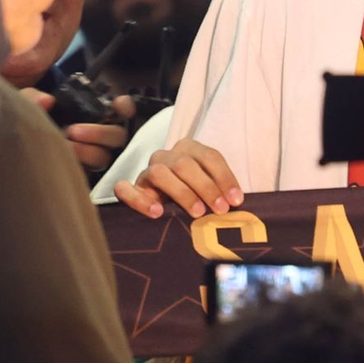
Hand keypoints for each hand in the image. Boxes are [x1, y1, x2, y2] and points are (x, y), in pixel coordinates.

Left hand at [21, 89, 137, 170]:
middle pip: (118, 135)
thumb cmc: (22, 121)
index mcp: (90, 113)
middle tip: (73, 131)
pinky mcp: (79, 176)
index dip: (125, 107)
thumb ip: (32, 97)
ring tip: (65, 148)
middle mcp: (96, 135)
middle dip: (100, 132)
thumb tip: (47, 101)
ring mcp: (89, 156)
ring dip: (89, 151)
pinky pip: (90, 175)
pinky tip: (65, 164)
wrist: (7, 149)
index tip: (116, 105)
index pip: (122, 109)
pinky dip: (81, 168)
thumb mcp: (24, 103)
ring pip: (105, 156)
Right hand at [115, 138, 243, 219]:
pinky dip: (140, 200)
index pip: (210, 157)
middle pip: (186, 164)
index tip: (236, 200)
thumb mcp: (208, 190)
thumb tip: (238, 204)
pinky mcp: (131, 188)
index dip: (225, 177)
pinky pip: (126, 189)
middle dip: (206, 187)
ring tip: (197, 213)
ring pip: (160, 173)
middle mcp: (167, 156)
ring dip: (181, 193)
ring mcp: (148, 171)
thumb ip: (220, 192)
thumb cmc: (194, 196)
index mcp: (189, 149)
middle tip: (220, 209)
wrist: (161, 206)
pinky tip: (156, 213)